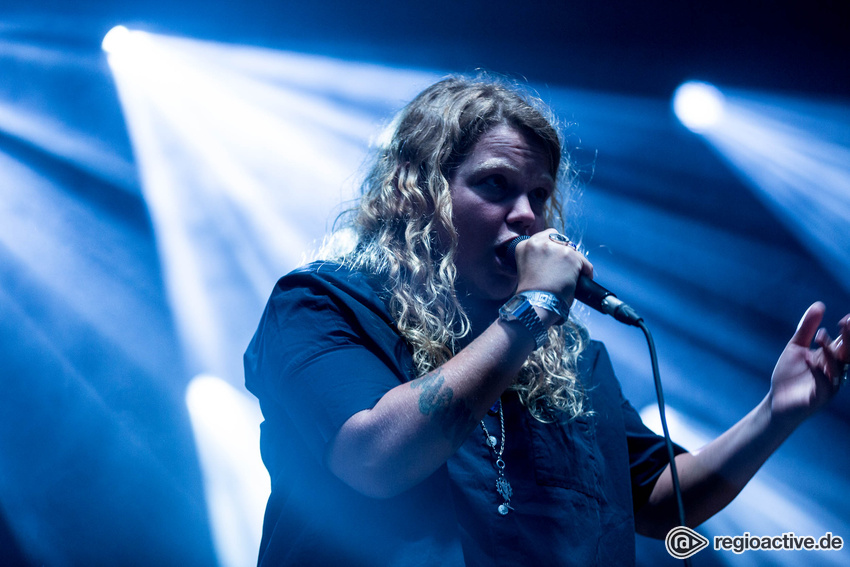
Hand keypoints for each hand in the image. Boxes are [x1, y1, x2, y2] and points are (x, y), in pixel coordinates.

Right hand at [513, 229, 593, 305]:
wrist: (536, 303)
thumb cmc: (532, 294)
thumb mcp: (527, 268)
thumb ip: (537, 258)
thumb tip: (555, 259)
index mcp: (524, 246)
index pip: (544, 236)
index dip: (552, 247)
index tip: (555, 258)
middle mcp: (539, 243)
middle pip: (560, 239)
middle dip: (563, 251)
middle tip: (565, 267)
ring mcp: (556, 248)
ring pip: (573, 250)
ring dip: (574, 261)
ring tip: (573, 276)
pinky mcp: (571, 256)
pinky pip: (584, 263)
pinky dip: (585, 272)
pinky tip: (580, 281)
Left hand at [769, 302, 849, 424]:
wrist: (776, 401)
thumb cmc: (789, 375)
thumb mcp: (795, 347)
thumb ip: (807, 328)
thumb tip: (819, 305)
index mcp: (831, 359)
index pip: (844, 343)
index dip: (848, 331)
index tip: (847, 317)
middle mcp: (835, 372)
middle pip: (847, 354)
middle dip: (848, 339)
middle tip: (846, 322)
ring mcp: (829, 386)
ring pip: (837, 368)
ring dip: (830, 352)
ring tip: (821, 336)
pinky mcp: (819, 398)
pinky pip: (824, 384)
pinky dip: (818, 371)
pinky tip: (810, 359)